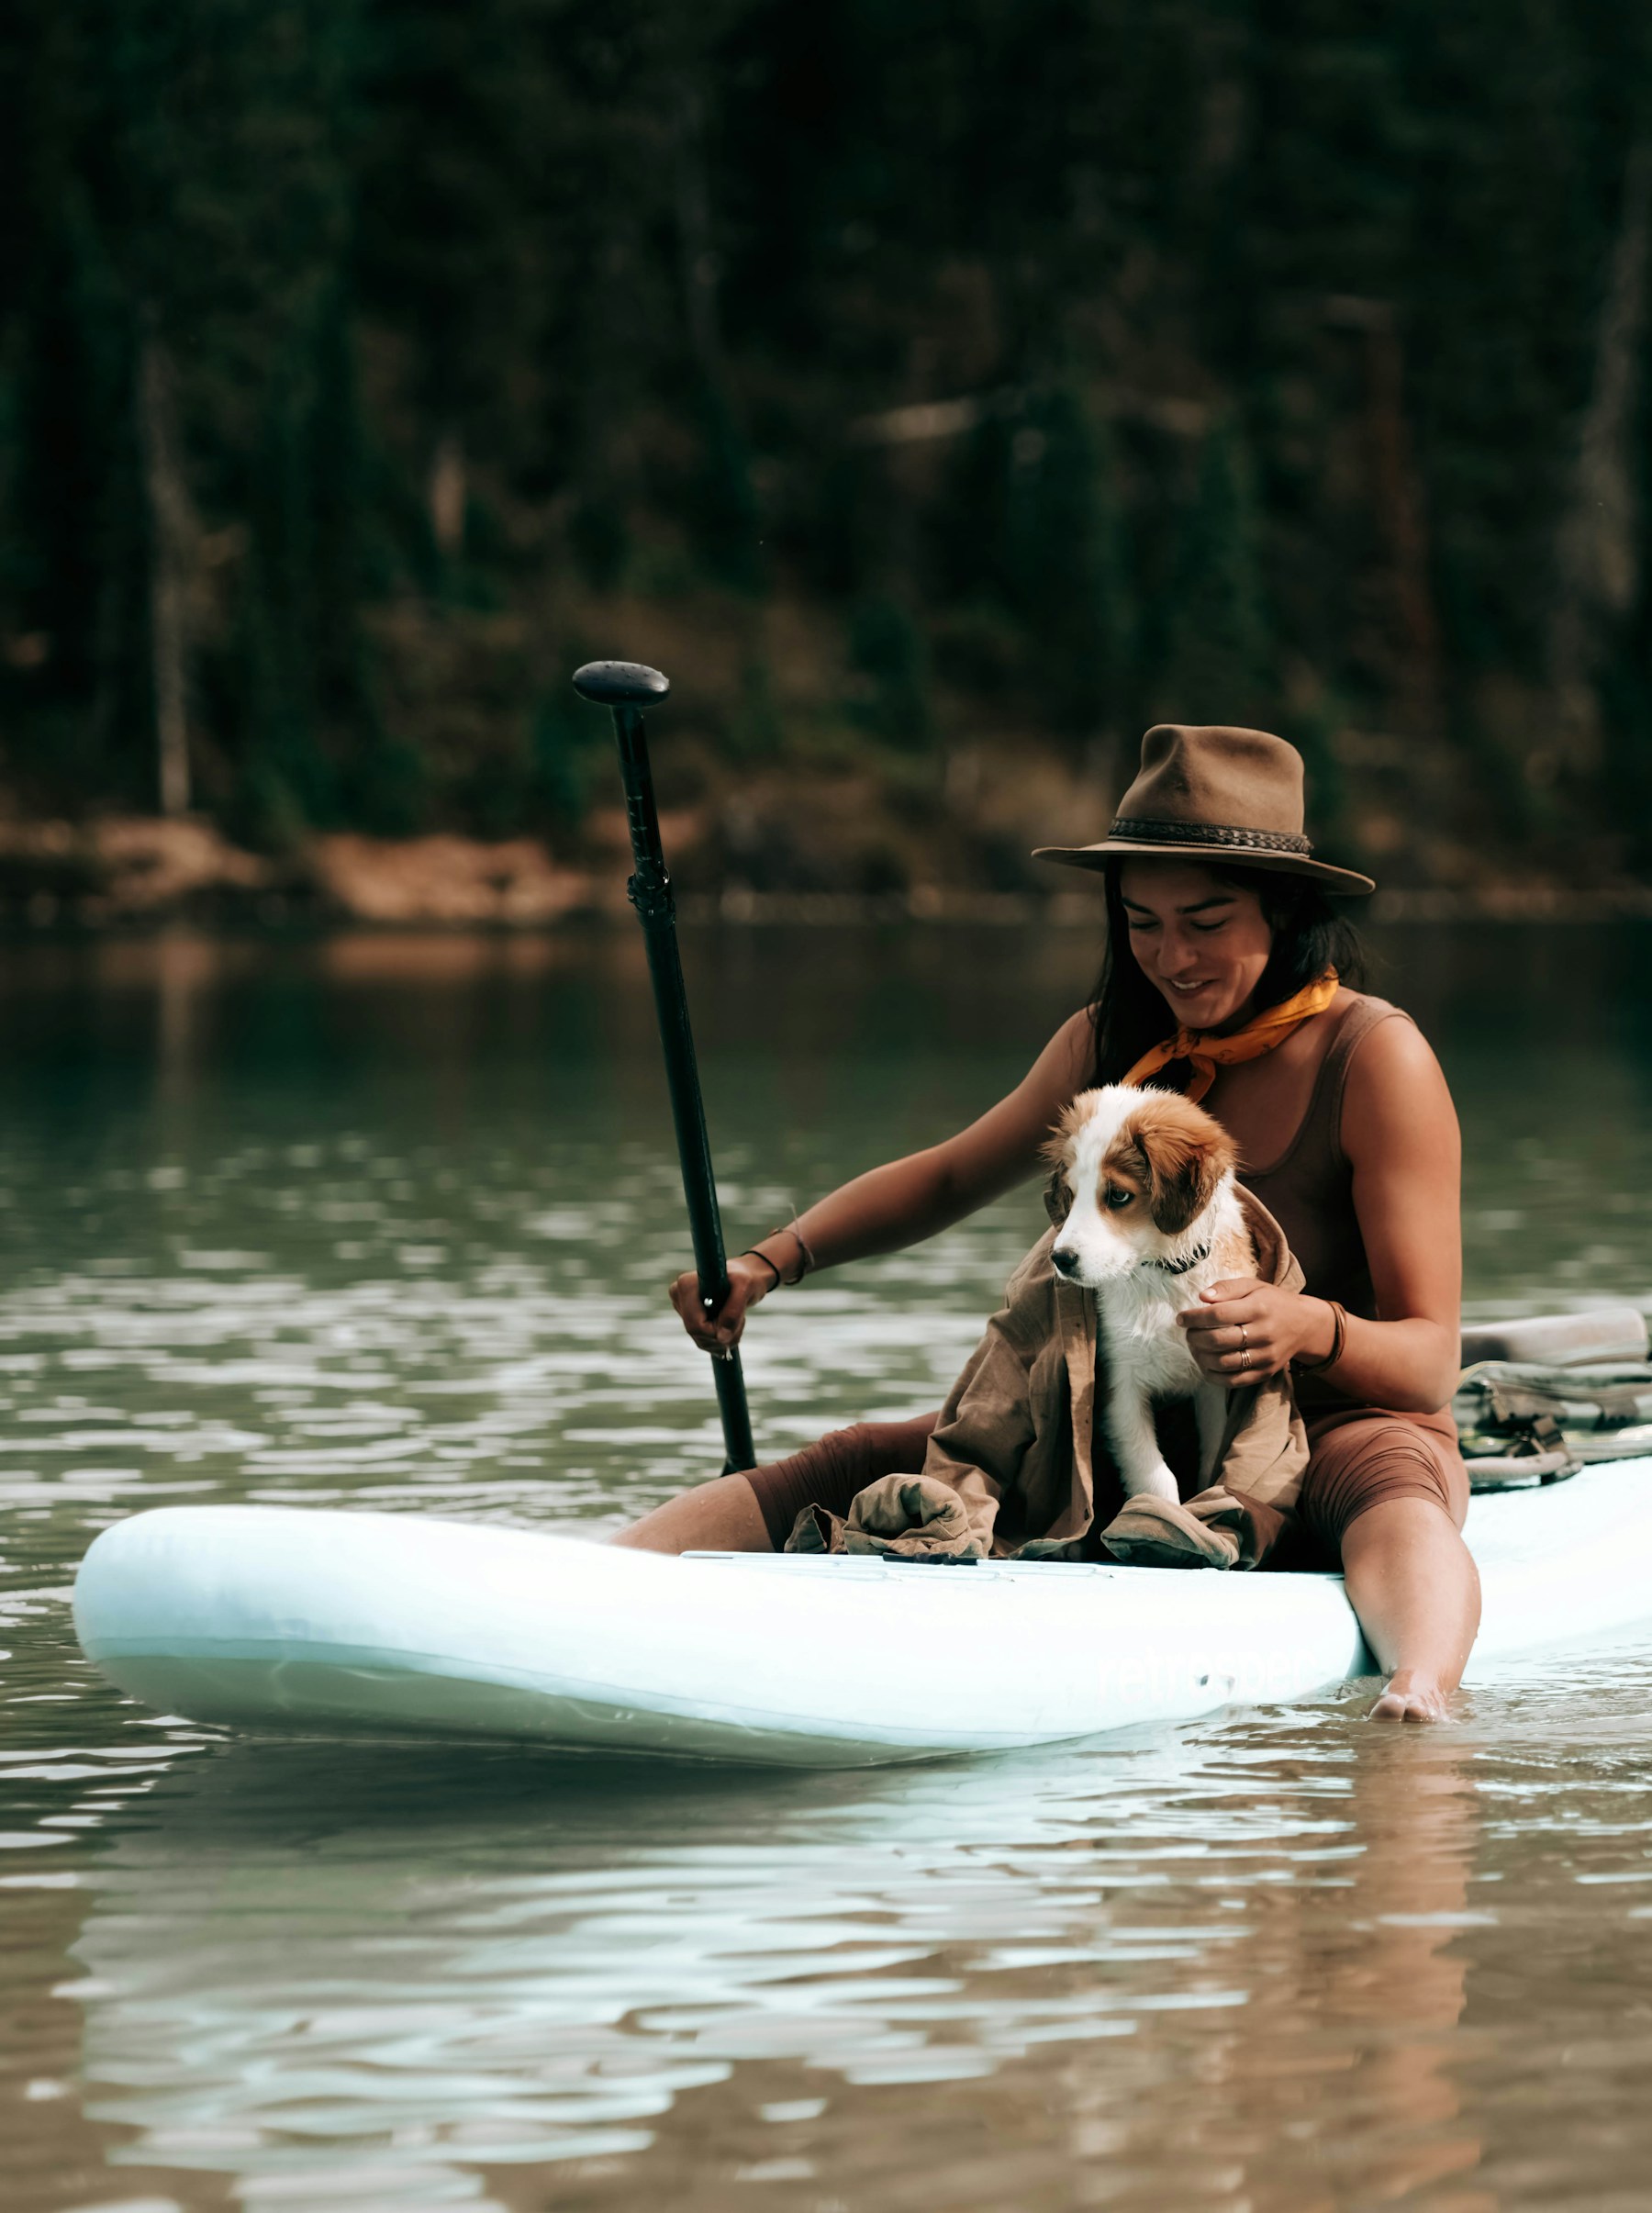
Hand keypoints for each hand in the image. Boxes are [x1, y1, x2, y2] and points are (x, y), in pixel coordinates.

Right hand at [669, 1252, 776, 1350]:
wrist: (743, 1278)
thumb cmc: (744, 1277)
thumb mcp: (745, 1288)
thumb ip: (734, 1311)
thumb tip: (722, 1338)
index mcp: (686, 1285)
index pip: (695, 1325)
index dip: (717, 1331)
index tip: (734, 1319)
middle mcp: (679, 1296)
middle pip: (697, 1334)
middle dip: (722, 1334)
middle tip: (739, 1319)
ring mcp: (682, 1308)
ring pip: (701, 1340)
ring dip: (724, 1337)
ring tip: (736, 1320)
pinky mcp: (689, 1317)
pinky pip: (703, 1340)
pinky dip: (720, 1338)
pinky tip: (729, 1323)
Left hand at [1176, 1277, 1320, 1385]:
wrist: (1305, 1325)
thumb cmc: (1272, 1302)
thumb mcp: (1252, 1286)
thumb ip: (1226, 1288)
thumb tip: (1202, 1297)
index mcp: (1259, 1308)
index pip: (1218, 1315)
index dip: (1194, 1317)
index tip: (1181, 1318)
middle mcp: (1264, 1333)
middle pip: (1218, 1341)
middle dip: (1194, 1338)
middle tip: (1188, 1333)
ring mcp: (1266, 1356)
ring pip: (1224, 1363)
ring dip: (1201, 1357)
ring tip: (1195, 1347)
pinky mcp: (1266, 1372)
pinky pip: (1234, 1381)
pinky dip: (1214, 1375)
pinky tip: (1206, 1364)